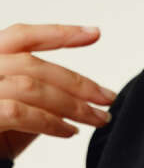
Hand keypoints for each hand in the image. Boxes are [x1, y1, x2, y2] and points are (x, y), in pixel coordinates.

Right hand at [0, 22, 116, 161]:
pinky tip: (70, 133)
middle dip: (78, 81)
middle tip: (109, 98)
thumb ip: (34, 104)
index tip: (94, 34)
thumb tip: (73, 104)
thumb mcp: (9, 119)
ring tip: (98, 119)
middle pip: (34, 64)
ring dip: (72, 104)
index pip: (22, 36)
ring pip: (32, 85)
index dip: (58, 33)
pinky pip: (21, 112)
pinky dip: (51, 122)